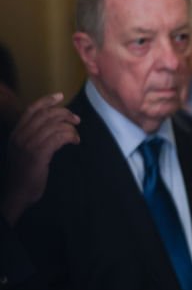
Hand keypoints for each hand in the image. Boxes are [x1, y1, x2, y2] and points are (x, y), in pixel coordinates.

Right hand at [2, 93, 79, 224]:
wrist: (17, 193)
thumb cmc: (25, 174)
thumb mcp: (24, 151)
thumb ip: (33, 137)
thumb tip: (52, 126)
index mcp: (16, 133)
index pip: (31, 110)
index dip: (46, 101)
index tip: (60, 96)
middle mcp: (20, 136)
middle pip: (45, 115)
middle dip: (64, 113)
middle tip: (76, 120)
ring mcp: (28, 145)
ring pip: (53, 125)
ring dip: (70, 128)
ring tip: (76, 136)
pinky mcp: (38, 155)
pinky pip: (58, 137)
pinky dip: (70, 136)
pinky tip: (75, 141)